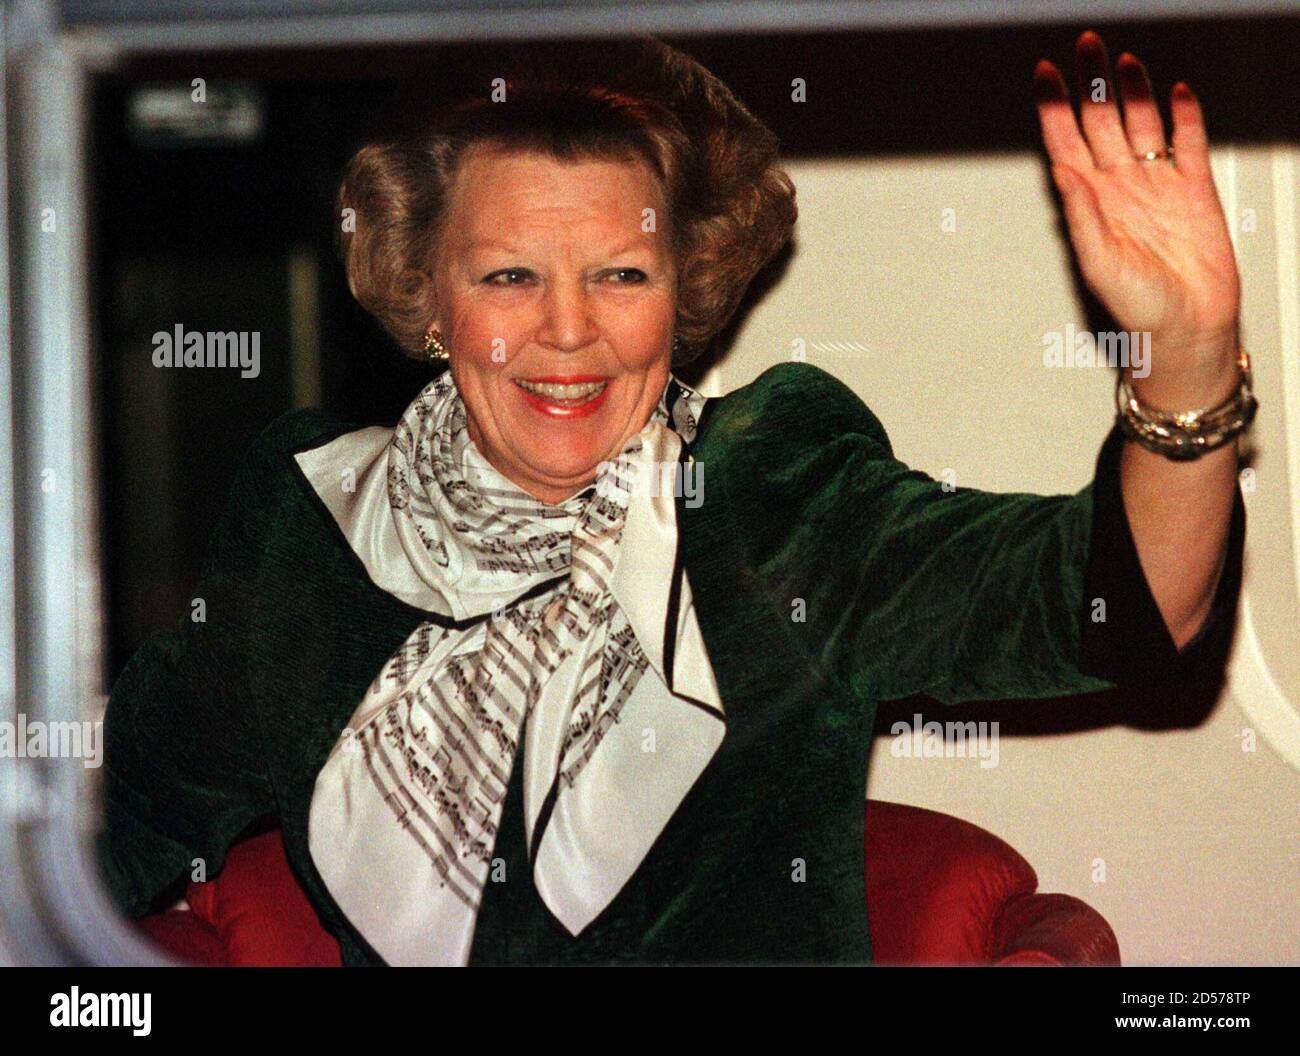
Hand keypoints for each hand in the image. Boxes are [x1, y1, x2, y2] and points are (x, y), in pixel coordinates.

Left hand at [1033, 30, 1241, 406]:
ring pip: (1142, 125)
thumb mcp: (1101, 264)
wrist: (1189, 328)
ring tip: (1121, 61)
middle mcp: (1121, 189)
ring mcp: (1157, 186)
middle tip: (1084, 45)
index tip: (1044, 75)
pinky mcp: (1194, 191)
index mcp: (1092, 204)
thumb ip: (1082, 217)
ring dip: (1132, 92)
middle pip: (1101, 123)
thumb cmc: (1140, 309)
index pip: (1066, 144)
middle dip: (1091, 84)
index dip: (1055, 109)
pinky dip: (1183, 116)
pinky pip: (1187, 143)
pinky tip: (1176, 90)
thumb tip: (1062, 172)